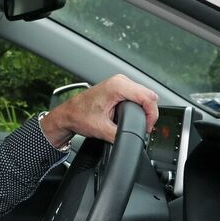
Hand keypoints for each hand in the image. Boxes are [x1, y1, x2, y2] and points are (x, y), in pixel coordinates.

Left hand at [40, 74, 158, 145]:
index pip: (148, 98)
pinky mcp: (119, 87)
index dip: (152, 115)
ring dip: (145, 109)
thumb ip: (120, 134)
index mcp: (117, 86)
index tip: (147, 127)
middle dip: (149, 113)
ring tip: (139, 123)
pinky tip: (134, 115)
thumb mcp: (102, 129)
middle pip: (149, 95)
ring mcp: (120, 82)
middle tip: (144, 128)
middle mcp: (120, 81)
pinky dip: (139, 106)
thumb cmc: (79, 116)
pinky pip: (137, 95)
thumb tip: (133, 139)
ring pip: (144, 94)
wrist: (68, 114)